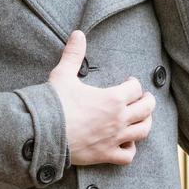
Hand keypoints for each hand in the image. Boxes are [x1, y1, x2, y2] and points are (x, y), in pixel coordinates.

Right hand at [48, 29, 154, 166]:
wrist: (41, 133)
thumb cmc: (54, 104)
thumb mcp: (63, 75)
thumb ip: (73, 54)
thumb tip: (77, 34)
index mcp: (113, 98)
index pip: (135, 89)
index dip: (134, 83)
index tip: (128, 82)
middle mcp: (118, 119)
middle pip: (146, 109)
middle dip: (147, 101)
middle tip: (144, 98)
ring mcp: (114, 138)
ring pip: (143, 131)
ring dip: (145, 123)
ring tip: (141, 118)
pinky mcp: (106, 154)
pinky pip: (128, 155)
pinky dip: (131, 149)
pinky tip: (126, 143)